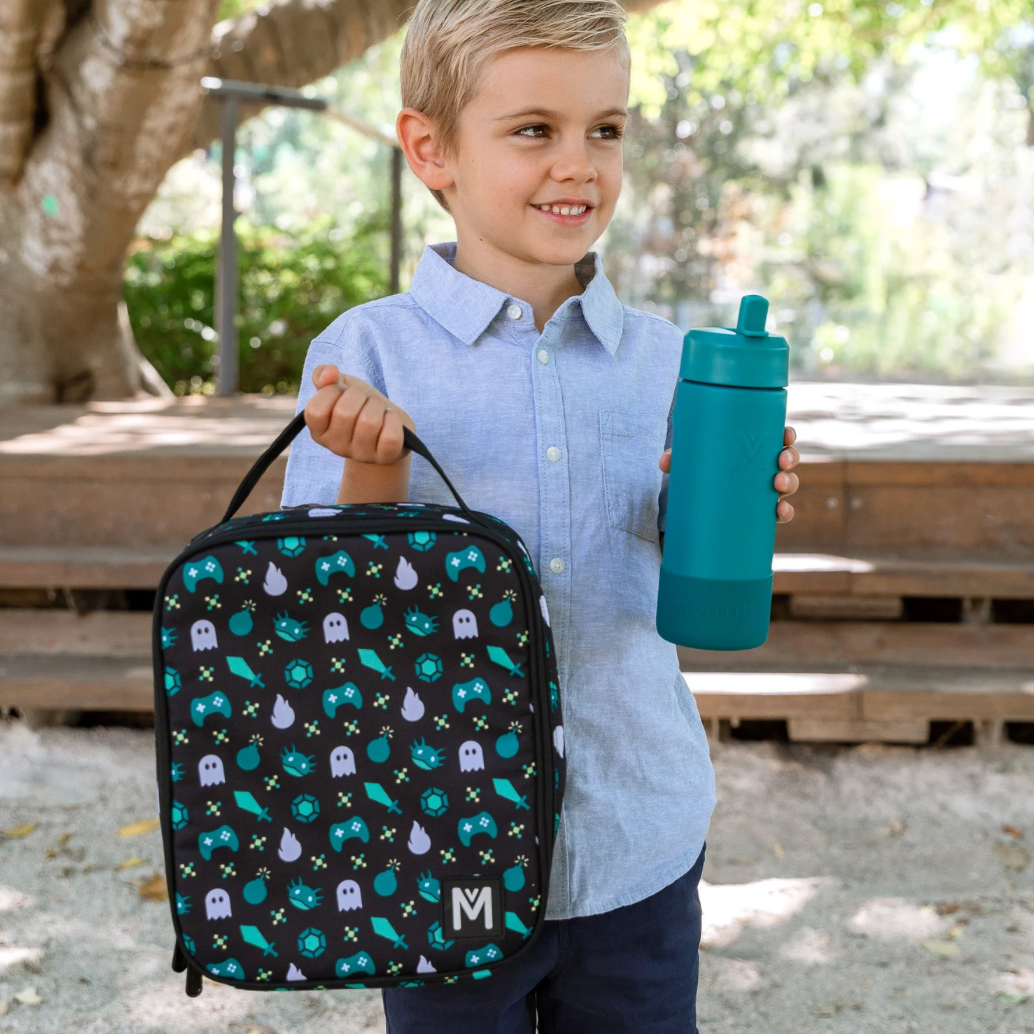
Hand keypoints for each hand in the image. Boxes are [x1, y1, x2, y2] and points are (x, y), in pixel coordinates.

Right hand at [304, 363, 414, 463]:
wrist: (388, 423)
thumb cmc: (360, 404)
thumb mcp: (340, 386)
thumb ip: (324, 375)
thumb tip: (330, 373)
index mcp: (319, 431)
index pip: (315, 411)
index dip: (332, 392)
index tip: (342, 391)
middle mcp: (336, 447)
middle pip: (345, 413)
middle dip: (360, 396)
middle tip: (365, 400)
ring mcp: (361, 455)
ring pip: (369, 422)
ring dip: (378, 406)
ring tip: (378, 410)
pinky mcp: (385, 457)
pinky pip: (390, 436)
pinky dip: (394, 420)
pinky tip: (390, 421)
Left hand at [657, 426, 800, 523]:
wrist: (699, 505)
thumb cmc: (701, 473)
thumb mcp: (690, 464)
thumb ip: (677, 459)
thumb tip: (664, 462)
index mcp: (752, 451)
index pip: (777, 438)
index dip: (787, 435)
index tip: (785, 434)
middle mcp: (764, 468)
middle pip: (787, 459)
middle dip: (790, 458)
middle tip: (780, 462)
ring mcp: (766, 490)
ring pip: (788, 483)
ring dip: (789, 482)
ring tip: (777, 484)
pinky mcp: (763, 511)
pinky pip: (781, 512)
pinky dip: (785, 512)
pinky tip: (780, 513)